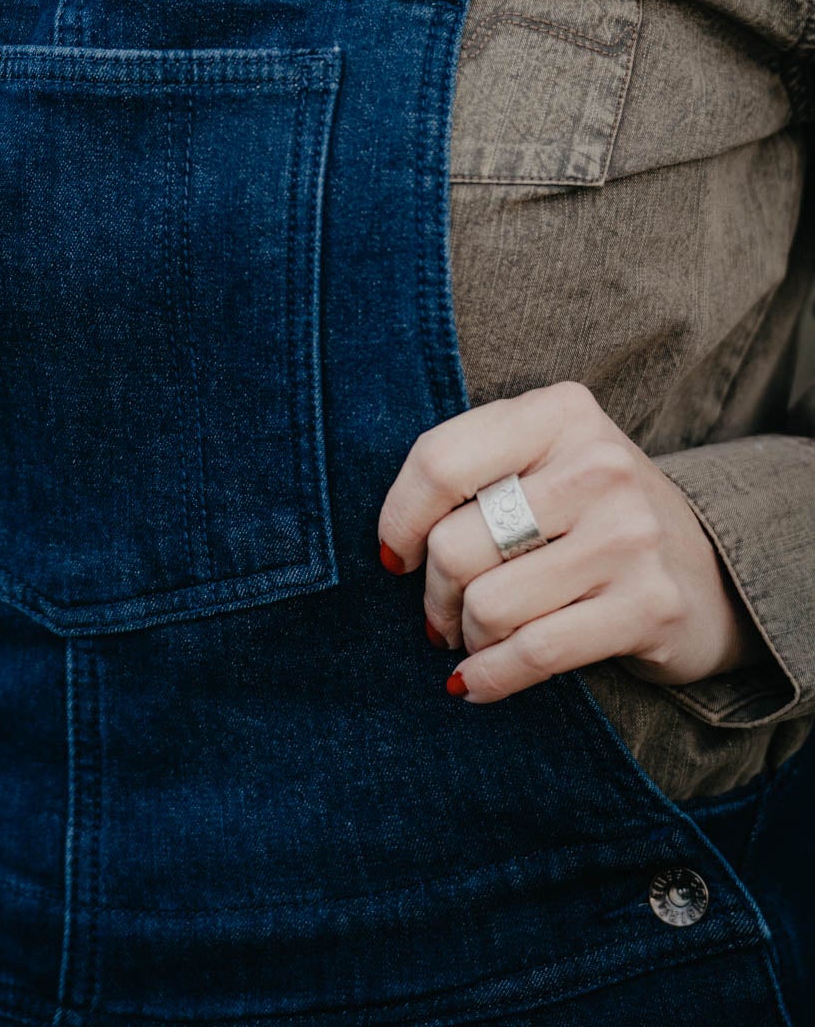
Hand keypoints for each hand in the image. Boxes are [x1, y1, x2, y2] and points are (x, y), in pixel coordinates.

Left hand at [376, 381, 770, 702]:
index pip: (440, 462)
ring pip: (489, 606)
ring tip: (475, 634)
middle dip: (434, 591)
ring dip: (466, 635)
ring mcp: (629, 535)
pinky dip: (489, 677)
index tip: (395, 553)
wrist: (705, 568)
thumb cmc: (587, 512)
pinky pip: (535, 653)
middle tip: (442, 608)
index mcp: (560, 413)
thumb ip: (470, 472)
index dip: (399, 519)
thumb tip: (390, 548)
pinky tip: (472, 682)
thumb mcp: (538, 460)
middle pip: (455, 545)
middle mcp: (600, 465)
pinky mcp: (649, 605)